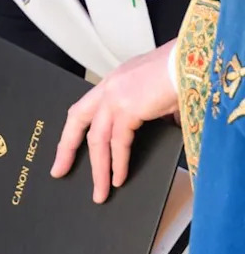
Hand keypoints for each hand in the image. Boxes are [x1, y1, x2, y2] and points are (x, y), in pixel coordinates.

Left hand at [51, 41, 178, 203]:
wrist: (193, 62)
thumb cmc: (180, 73)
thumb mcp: (155, 94)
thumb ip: (148, 113)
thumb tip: (159, 130)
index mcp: (113, 82)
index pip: (83, 109)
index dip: (72, 131)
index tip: (65, 151)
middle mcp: (108, 87)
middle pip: (77, 121)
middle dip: (67, 149)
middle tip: (59, 171)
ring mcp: (114, 96)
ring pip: (97, 139)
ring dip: (98, 169)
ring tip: (100, 191)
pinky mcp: (127, 107)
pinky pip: (118, 142)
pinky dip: (118, 163)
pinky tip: (119, 178)